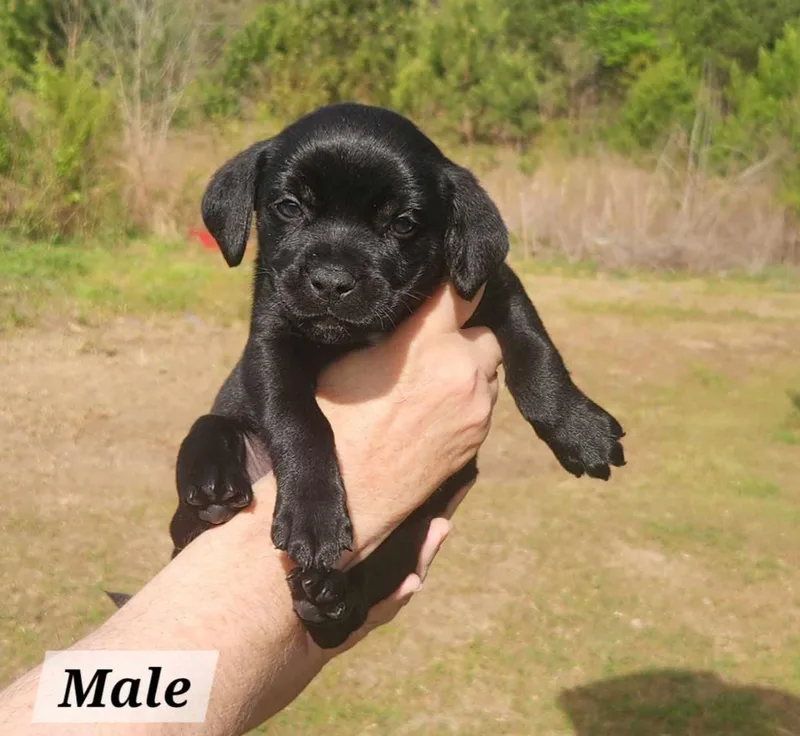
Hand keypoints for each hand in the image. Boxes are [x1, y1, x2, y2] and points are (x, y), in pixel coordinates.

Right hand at [315, 282, 500, 563]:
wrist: (347, 496)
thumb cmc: (335, 424)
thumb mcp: (352, 359)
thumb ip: (395, 330)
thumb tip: (412, 313)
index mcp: (427, 343)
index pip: (461, 290)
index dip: (455, 283)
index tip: (450, 282)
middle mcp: (462, 371)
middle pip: (483, 332)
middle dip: (463, 336)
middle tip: (431, 349)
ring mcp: (477, 409)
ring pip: (488, 369)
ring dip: (469, 369)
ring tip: (430, 386)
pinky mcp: (479, 440)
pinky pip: (484, 403)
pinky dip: (468, 400)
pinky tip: (434, 414)